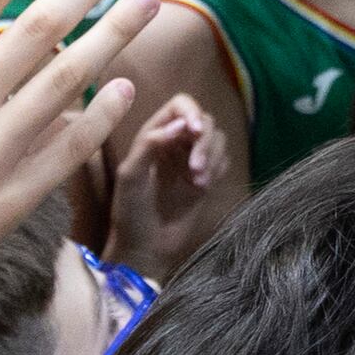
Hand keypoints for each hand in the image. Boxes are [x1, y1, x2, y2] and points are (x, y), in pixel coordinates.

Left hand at [94, 93, 233, 279]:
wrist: (144, 249)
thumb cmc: (130, 213)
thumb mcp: (131, 176)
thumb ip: (150, 145)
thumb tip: (180, 125)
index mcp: (153, 135)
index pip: (181, 105)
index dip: (192, 112)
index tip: (194, 131)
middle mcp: (175, 143)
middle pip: (205, 120)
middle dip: (204, 142)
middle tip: (196, 171)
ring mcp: (191, 161)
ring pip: (218, 139)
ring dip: (212, 157)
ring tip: (198, 183)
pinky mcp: (205, 179)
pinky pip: (224, 160)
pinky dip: (218, 169)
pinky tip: (202, 187)